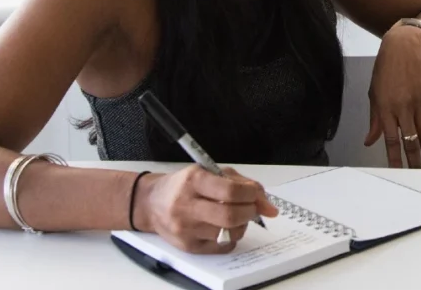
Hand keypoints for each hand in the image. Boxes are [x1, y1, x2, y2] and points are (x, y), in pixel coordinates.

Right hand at [136, 165, 277, 253]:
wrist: (151, 203)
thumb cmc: (185, 185)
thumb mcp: (211, 173)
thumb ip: (242, 184)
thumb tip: (269, 207)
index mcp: (193, 181)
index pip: (230, 191)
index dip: (251, 195)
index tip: (255, 195)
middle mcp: (186, 205)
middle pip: (230, 216)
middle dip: (250, 212)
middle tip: (252, 208)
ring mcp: (185, 229)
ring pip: (228, 233)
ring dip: (241, 225)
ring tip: (236, 216)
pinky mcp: (187, 246)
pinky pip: (221, 247)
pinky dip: (231, 238)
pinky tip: (225, 227)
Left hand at [364, 27, 420, 168]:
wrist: (403, 46)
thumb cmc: (385, 70)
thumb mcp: (374, 93)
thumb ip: (374, 119)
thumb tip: (369, 141)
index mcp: (385, 108)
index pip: (390, 140)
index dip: (395, 158)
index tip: (398, 173)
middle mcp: (402, 108)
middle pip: (410, 141)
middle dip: (414, 161)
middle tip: (418, 176)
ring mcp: (419, 102)